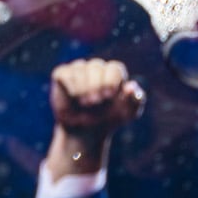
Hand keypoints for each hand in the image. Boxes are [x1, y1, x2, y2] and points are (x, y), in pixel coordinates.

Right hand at [44, 57, 144, 181]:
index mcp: (114, 74)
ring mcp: (78, 69)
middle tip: (95, 103)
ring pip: (80, 69)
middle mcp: (96, 68)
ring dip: (83, 88)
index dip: (111, 81)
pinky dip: (71, 86)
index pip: (114, 68)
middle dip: (96, 85)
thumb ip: (135, 100)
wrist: (86, 131)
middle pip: (96, 66)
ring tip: (85, 103)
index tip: (109, 96)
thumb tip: (131, 86)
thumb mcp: (127, 114)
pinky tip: (74, 97)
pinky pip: (65, 73)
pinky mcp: (62, 74)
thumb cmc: (109, 119)